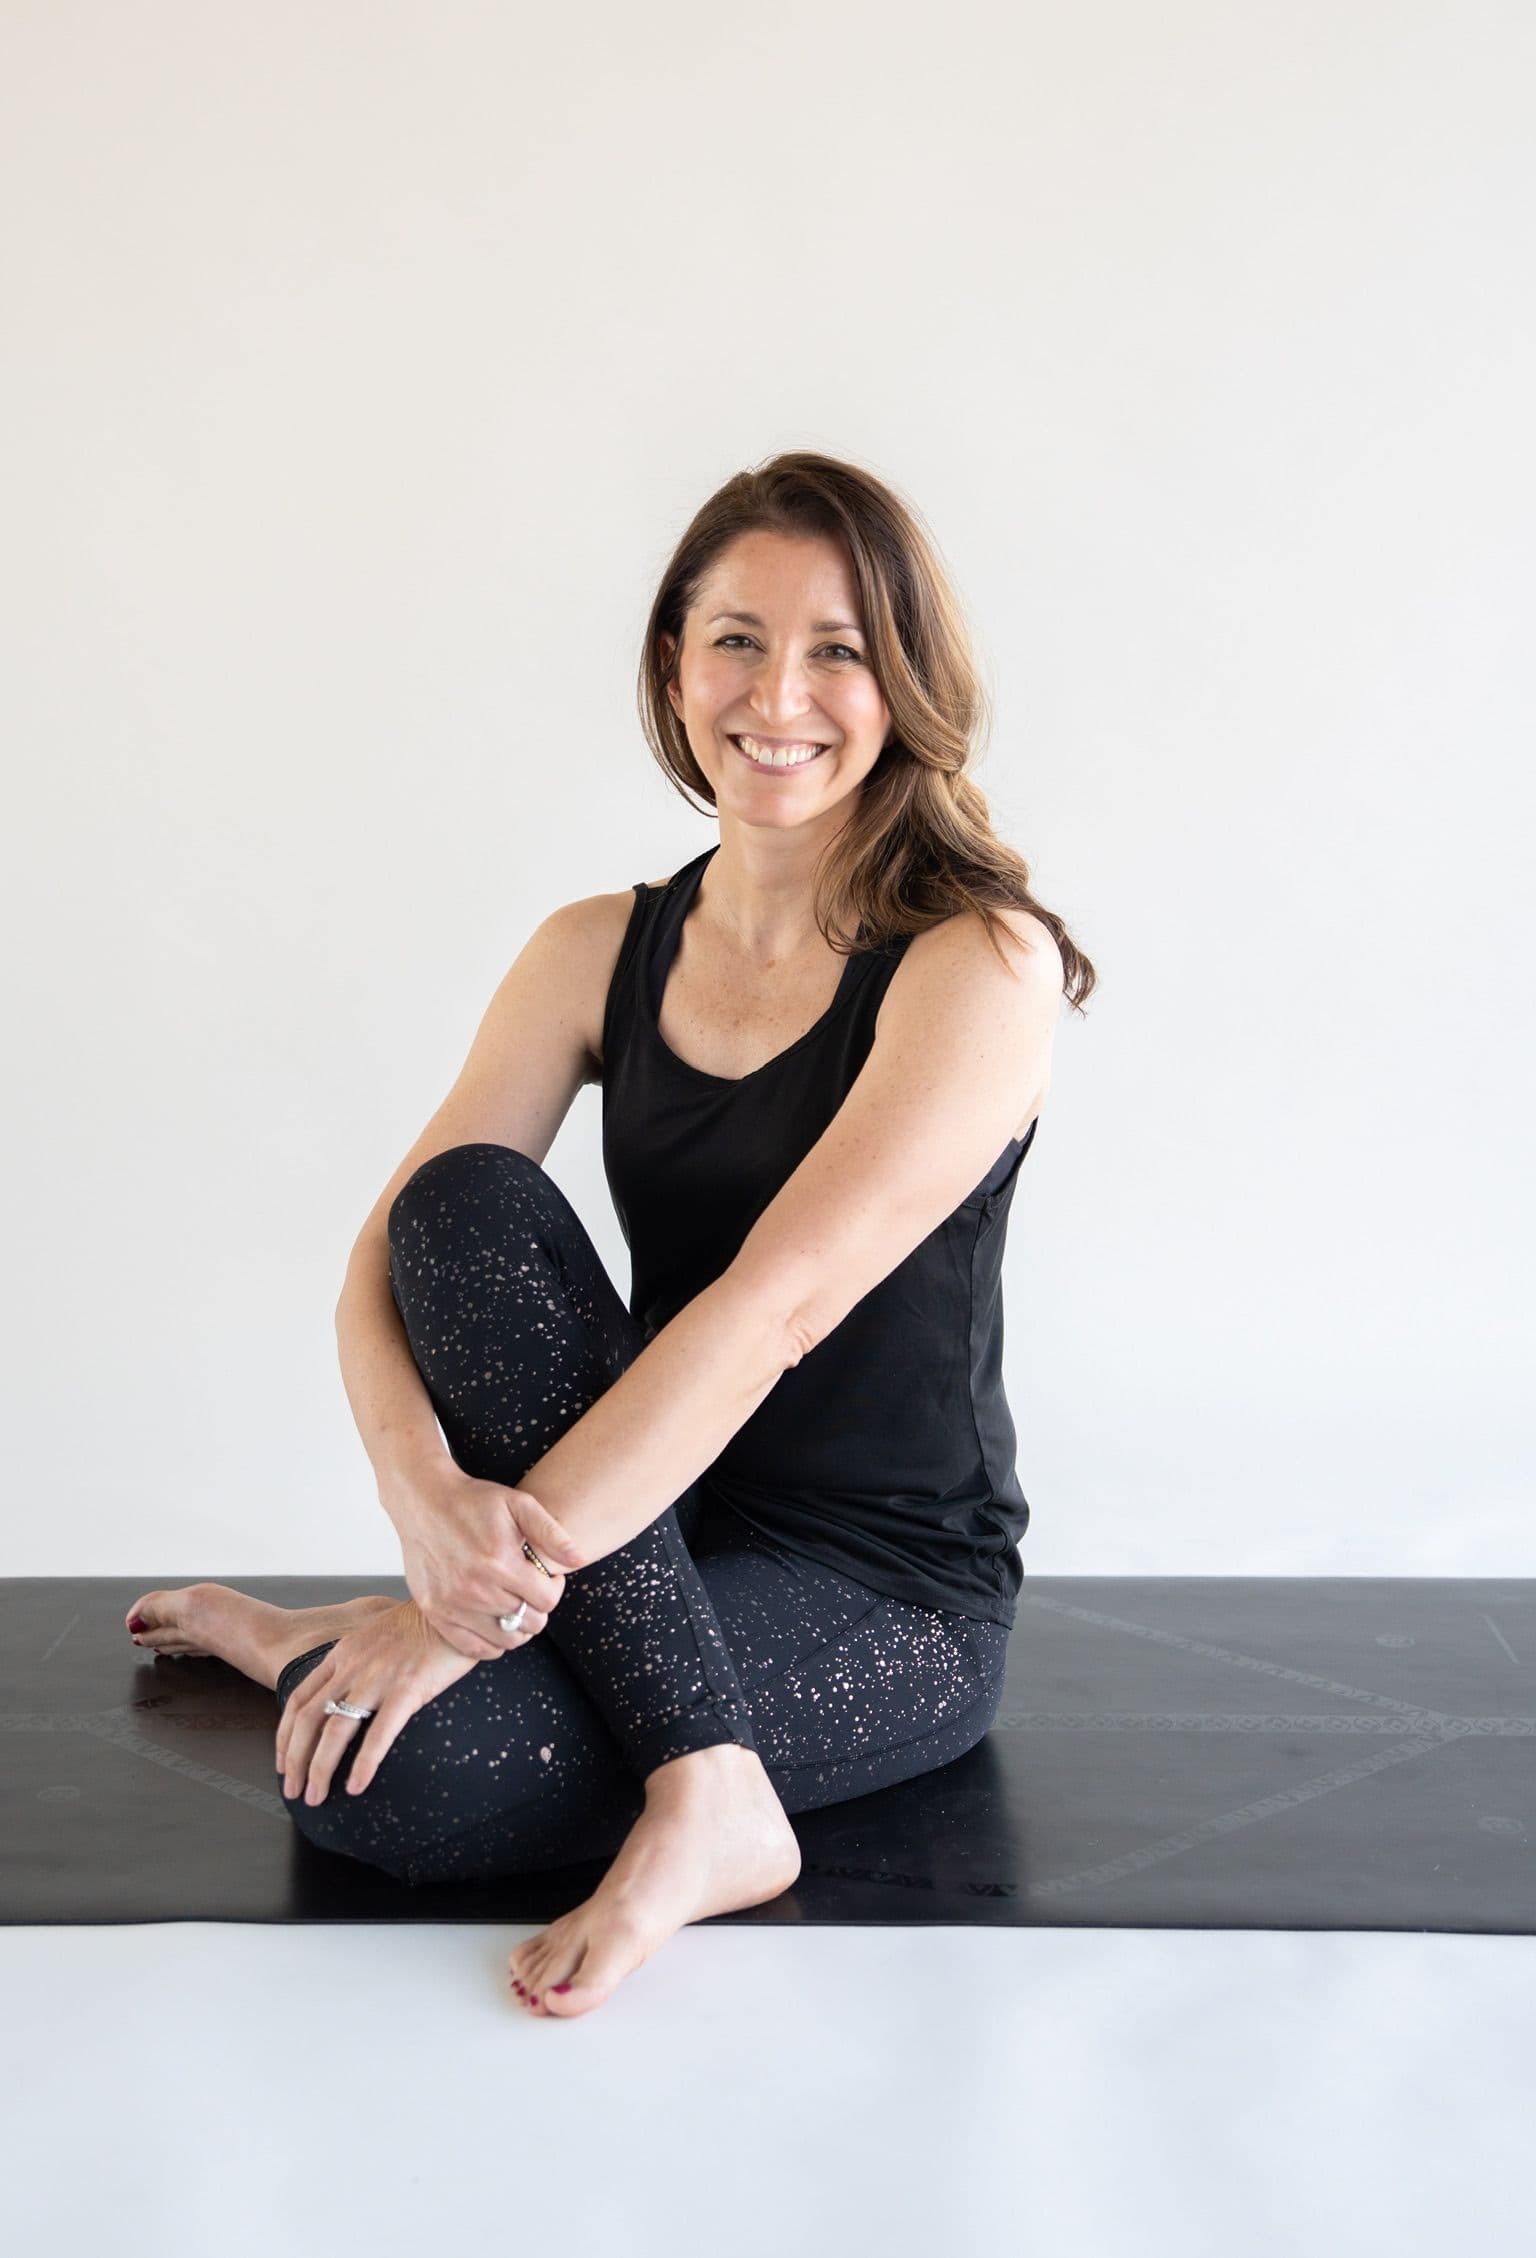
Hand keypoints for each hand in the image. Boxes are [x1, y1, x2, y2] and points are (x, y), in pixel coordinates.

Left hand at [276, 1598, 480, 1805]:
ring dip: (319, 1769)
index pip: (299, 1700)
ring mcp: (377, 1678)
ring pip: (334, 1731)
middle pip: (308, 1720)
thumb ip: (360, 1661)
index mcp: (343, 1655)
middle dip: (294, 1761)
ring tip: (316, 1797)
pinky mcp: (407, 1688)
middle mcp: (352, 1667)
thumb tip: (353, 1691)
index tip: (283, 1762)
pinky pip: (378, 1734)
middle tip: (293, 1790)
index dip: (285, 1736)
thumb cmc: (424, 1623)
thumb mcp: (377, 1636)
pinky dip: (363, 1765)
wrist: (455, 1605)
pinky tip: (356, 1787)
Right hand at [384, 1459, 586, 1661]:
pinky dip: (491, 1643)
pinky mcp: (436, 1614)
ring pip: (506, 1640)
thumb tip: (580, 1559)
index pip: (547, 1601)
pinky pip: (474, 1648)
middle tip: (529, 1588)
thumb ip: (552, 1534)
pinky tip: (494, 1621)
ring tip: (514, 1604)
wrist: (424, 1502)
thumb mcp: (520, 1504)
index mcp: (500, 1563)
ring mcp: (453, 1605)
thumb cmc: (473, 1501)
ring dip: (518, 1627)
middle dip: (538, 1607)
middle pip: (530, 1623)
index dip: (554, 1589)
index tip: (546, 1577)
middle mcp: (476, 1589)